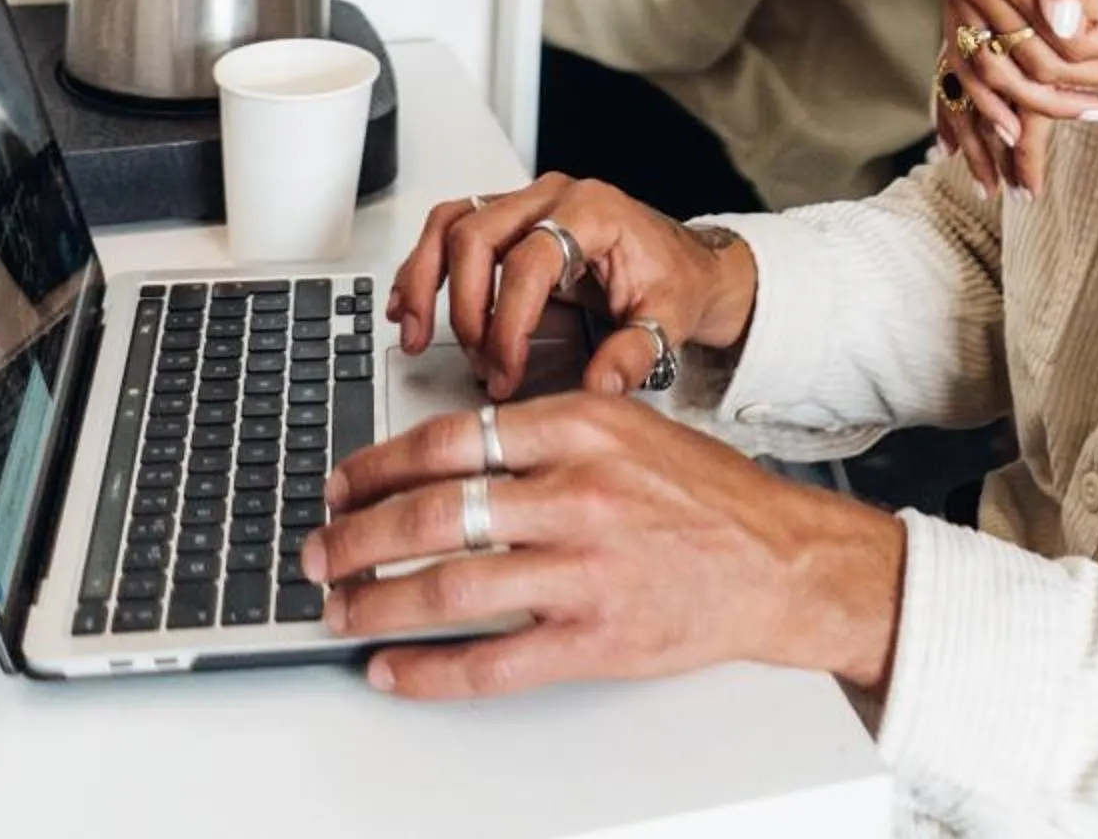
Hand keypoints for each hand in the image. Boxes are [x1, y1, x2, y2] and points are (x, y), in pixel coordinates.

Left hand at [305, 390, 905, 699]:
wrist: (778, 560)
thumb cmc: (701, 493)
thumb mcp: (625, 425)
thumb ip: (544, 431)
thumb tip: (446, 453)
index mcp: (580, 425)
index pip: (450, 438)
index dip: (379, 465)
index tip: (341, 483)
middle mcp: (577, 491)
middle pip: (434, 511)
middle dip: (357, 536)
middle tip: (319, 551)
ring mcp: (584, 569)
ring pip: (448, 585)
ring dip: (376, 602)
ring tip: (339, 610)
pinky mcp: (595, 638)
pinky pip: (489, 661)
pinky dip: (426, 671)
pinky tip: (392, 671)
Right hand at [387, 175, 756, 401]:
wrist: (687, 263)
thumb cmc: (676, 283)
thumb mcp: (669, 320)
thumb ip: (635, 353)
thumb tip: (599, 387)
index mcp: (594, 211)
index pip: (530, 260)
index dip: (508, 321)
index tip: (504, 371)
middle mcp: (555, 196)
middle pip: (478, 233)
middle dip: (464, 306)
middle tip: (475, 362)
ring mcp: (529, 202)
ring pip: (454, 222)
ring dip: (424, 277)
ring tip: (412, 331)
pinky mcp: (512, 218)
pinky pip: (453, 227)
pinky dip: (425, 264)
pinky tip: (409, 303)